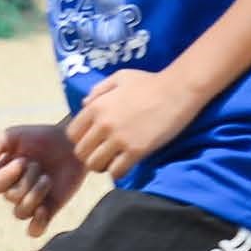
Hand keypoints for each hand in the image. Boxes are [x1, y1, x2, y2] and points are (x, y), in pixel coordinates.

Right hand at [0, 121, 84, 237]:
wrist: (72, 143)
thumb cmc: (41, 137)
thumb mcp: (15, 134)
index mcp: (3, 175)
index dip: (8, 176)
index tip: (23, 160)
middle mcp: (15, 191)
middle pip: (10, 198)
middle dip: (26, 180)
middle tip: (38, 165)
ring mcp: (32, 202)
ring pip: (21, 213)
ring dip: (34, 195)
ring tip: (47, 179)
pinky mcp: (49, 210)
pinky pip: (35, 230)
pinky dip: (36, 224)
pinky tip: (44, 209)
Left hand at [67, 67, 201, 178]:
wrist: (178, 90)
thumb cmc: (150, 82)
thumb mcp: (119, 78)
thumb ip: (99, 90)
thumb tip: (84, 104)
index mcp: (95, 107)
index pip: (72, 134)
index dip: (81, 141)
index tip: (93, 142)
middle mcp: (102, 124)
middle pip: (81, 153)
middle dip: (90, 156)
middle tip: (103, 155)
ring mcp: (118, 139)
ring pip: (95, 165)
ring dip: (102, 166)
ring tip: (113, 161)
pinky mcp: (136, 150)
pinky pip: (116, 171)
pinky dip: (118, 172)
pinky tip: (126, 165)